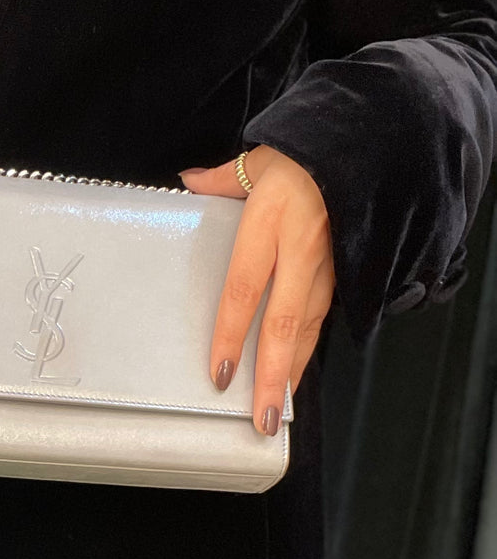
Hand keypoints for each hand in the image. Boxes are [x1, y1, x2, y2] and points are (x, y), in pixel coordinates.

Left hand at [178, 146, 335, 435]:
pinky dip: (307, 347)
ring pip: (307, 327)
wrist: (370, 140)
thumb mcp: (261, 160)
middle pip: (283, 323)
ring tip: (275, 410)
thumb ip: (221, 181)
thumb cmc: (307, 152)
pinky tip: (293, 373)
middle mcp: (301, 249)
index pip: (244, 289)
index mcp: (271, 222)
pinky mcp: (345, 268)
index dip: (231, 334)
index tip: (220, 373)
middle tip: (259, 418)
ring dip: (290, 371)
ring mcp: (327, 263)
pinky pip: (322, 315)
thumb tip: (188, 183)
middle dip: (270, 376)